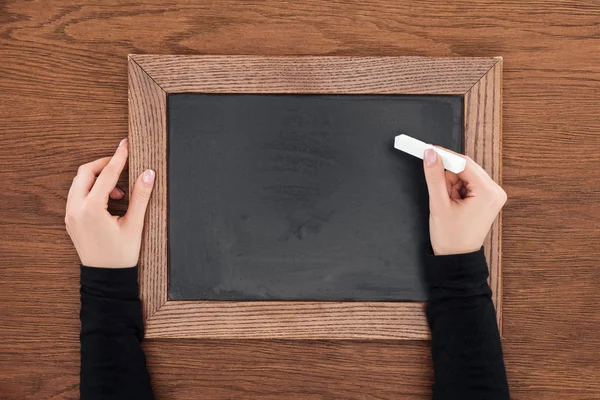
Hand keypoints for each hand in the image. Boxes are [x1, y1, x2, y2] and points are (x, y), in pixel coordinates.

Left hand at [65, 138, 154, 267]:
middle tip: (122, 164)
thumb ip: (141, 196)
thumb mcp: (135, 225)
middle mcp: (76, 209)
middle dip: (104, 164)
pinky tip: (110, 199)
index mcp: (91, 210)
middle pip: (85, 172)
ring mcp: (70, 215)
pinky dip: (92, 189)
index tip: (126, 145)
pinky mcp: (70, 219)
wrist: (106, 278)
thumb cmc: (121, 255)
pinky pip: (77, 194)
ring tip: (120, 190)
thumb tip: (148, 174)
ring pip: (79, 182)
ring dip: (98, 177)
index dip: (119, 158)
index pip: (106, 174)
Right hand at [423, 147, 506, 255]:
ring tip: (447, 203)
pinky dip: (456, 189)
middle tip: (440, 194)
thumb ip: (434, 176)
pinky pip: (468, 183)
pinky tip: (452, 203)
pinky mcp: (487, 198)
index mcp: (488, 193)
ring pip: (465, 175)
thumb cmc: (451, 238)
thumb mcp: (439, 205)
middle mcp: (495, 191)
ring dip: (451, 184)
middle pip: (465, 168)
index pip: (464, 163)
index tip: (428, 149)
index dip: (444, 155)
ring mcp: (493, 195)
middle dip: (447, 176)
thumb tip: (430, 154)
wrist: (456, 258)